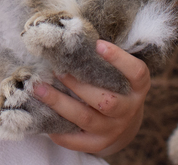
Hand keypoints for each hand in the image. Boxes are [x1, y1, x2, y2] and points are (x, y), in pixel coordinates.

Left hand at [35, 40, 149, 156]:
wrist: (123, 122)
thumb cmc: (114, 84)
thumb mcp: (118, 71)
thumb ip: (102, 57)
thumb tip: (71, 34)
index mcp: (138, 87)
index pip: (136, 72)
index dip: (119, 58)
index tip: (97, 44)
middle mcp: (129, 109)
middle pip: (105, 100)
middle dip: (78, 84)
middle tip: (57, 69)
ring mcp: (114, 129)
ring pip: (85, 118)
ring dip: (59, 103)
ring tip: (39, 88)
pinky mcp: (99, 143)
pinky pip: (77, 140)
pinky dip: (59, 130)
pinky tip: (44, 116)